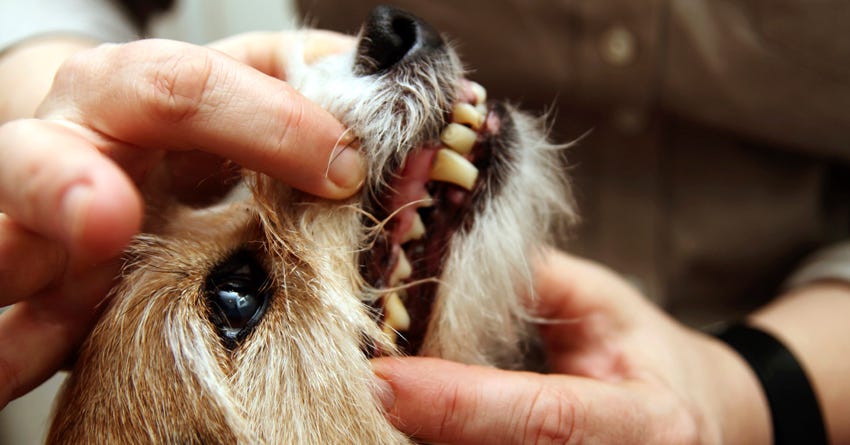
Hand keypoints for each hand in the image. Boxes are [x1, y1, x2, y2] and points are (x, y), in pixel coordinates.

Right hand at [0, 31, 360, 406]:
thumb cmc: (182, 127)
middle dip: (71, 185)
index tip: (344, 167)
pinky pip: (4, 333)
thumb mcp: (240, 87)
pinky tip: (23, 369)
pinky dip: (10, 353)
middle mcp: (67, 152)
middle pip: (50, 156)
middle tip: (108, 217)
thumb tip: (384, 73)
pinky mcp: (29, 299)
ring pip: (5, 240)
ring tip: (61, 281)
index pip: (182, 89)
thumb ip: (297, 78)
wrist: (98, 164)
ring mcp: (36, 230)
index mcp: (127, 92)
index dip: (266, 123)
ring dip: (24, 259)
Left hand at [371, 249, 771, 443]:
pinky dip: (438, 440)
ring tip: (372, 395)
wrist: (699, 420)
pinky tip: (405, 414)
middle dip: (418, 430)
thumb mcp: (606, 304)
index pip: (543, 418)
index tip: (379, 379)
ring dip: (419, 438)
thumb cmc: (648, 355)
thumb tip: (442, 258)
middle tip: (347, 385)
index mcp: (646, 425)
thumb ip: (533, 283)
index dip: (458, 404)